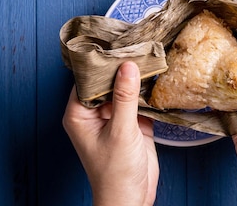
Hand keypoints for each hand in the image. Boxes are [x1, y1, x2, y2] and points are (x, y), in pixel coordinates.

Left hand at [62, 61, 158, 205]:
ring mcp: (112, 118)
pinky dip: (146, 92)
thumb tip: (127, 67)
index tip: (116, 46)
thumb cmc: (115, 174)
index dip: (100, 63)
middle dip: (120, 68)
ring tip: (149, 57)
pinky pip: (137, 101)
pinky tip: (157, 78)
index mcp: (79, 115)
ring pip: (122, 90)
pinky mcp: (131, 124)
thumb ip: (124, 99)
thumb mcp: (121, 132)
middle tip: (136, 47)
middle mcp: (93, 114)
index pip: (86, 79)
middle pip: (105, 82)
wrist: (132, 200)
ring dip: (135, 78)